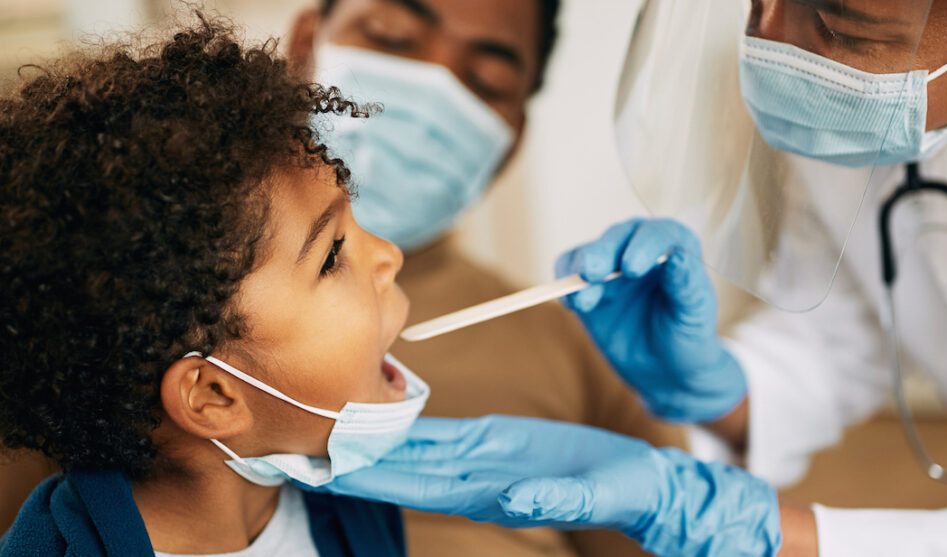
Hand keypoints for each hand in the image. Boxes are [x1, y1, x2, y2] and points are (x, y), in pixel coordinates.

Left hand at [312, 416, 780, 556]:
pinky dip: (408, 427)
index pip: (419, 482)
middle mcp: (478, 478)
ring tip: (324, 425)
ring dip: (371, 441)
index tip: (326, 466)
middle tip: (297, 442)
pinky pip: (443, 435)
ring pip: (415, 449)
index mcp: (495, 490)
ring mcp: (485, 462)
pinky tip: (383, 418)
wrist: (650, 489)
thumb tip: (516, 497)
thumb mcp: (596, 493)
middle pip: (402, 466)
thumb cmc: (626, 493)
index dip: (372, 475)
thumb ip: (556, 496)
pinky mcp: (499, 443)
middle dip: (352, 458)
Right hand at [555, 218, 746, 422]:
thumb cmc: (688, 335)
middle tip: (593, 272)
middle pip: (617, 237)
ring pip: (588, 254)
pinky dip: (565, 287)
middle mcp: (639, 246)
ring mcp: (610, 264)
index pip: (658, 235)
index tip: (632, 268)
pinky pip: (568, 274)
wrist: (666, 367)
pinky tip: (572, 304)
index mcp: (674, 246)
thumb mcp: (694, 312)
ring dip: (579, 272)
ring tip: (583, 301)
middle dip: (602, 253)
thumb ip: (686, 282)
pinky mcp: (587, 284)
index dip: (644, 247)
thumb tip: (677, 256)